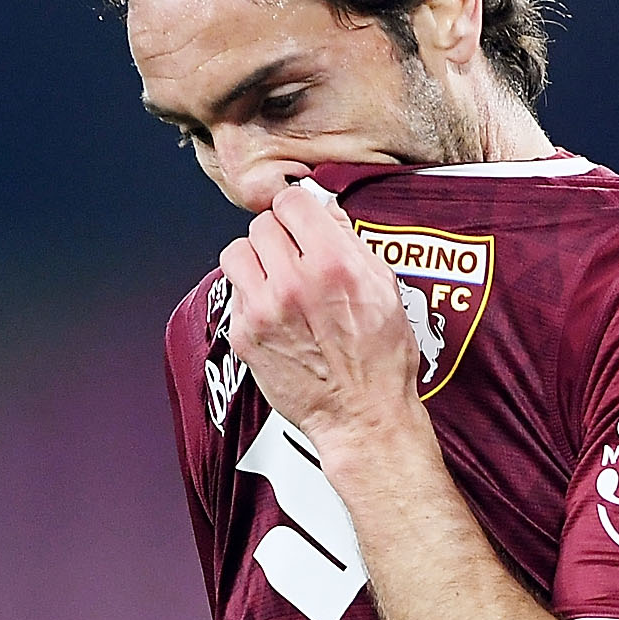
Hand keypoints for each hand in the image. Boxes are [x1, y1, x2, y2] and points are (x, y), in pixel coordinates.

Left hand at [222, 181, 424, 453]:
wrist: (362, 417)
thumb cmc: (381, 361)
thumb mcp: (385, 288)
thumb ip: (350, 243)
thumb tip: (324, 213)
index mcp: (332, 264)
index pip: (291, 201)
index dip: (298, 210)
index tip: (301, 220)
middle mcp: (293, 282)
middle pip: (261, 225)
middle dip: (279, 235)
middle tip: (292, 253)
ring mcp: (263, 311)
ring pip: (236, 253)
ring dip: (255, 260)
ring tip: (274, 276)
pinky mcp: (244, 336)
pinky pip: (233, 293)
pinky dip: (250, 295)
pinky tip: (274, 310)